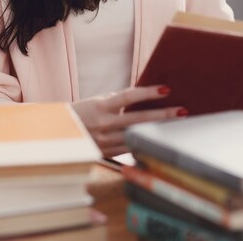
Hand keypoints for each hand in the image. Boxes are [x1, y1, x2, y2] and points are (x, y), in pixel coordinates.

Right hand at [72, 85, 186, 156]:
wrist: (60, 133)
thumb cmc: (83, 112)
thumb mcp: (98, 100)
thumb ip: (119, 100)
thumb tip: (143, 96)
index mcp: (102, 106)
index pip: (129, 97)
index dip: (148, 93)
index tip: (165, 89)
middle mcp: (105, 123)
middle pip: (138, 118)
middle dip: (162, 115)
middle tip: (182, 111)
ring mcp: (106, 140)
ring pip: (137, 135)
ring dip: (157, 130)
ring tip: (176, 125)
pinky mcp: (108, 152)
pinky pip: (130, 148)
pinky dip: (144, 142)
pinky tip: (159, 139)